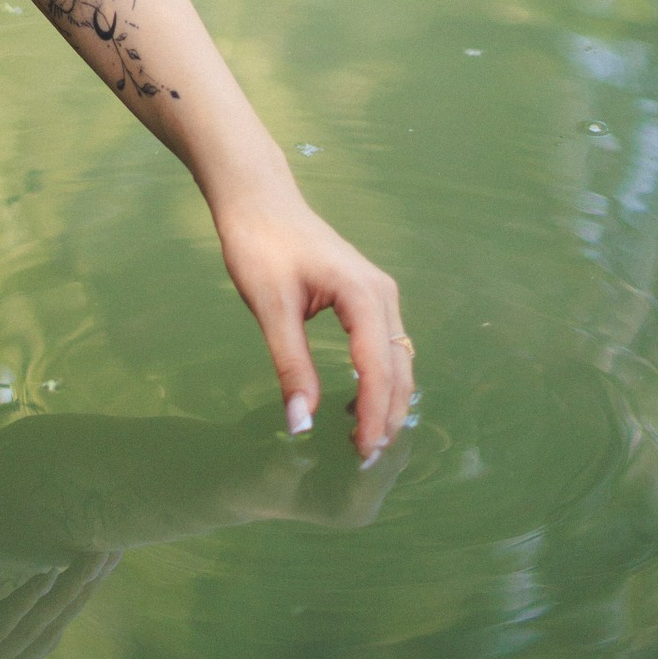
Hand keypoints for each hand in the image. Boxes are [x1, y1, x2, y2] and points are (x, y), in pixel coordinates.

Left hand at [212, 184, 413, 460]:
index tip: (361, 454)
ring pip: (398, 361)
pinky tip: (353, 404)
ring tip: (362, 440)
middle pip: (399, 369)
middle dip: (387, 416)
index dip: (373, 416)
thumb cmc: (260, 244)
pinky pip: (386, 348)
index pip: (378, 369)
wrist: (258, 199)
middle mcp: (383, 295)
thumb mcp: (270, 307)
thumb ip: (290, 365)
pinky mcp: (368, 297)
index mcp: (363, 295)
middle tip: (364, 459)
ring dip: (386, 402)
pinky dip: (380, 381)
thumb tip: (301, 423)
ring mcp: (380, 294)